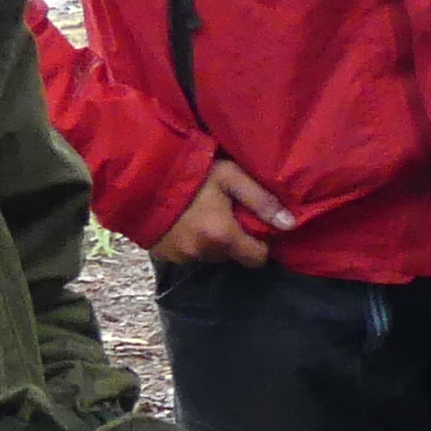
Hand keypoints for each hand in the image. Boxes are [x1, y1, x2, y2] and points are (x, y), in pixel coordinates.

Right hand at [151, 156, 298, 268]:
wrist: (140, 174)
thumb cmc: (191, 171)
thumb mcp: (230, 177)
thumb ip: (261, 200)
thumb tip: (289, 224)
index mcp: (223, 236)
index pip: (257, 258)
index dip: (260, 244)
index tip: (255, 226)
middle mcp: (203, 253)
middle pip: (233, 256)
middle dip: (235, 240)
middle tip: (227, 214)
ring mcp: (181, 256)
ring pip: (210, 255)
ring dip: (212, 241)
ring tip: (204, 215)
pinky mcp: (163, 255)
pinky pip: (188, 254)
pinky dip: (191, 241)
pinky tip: (185, 221)